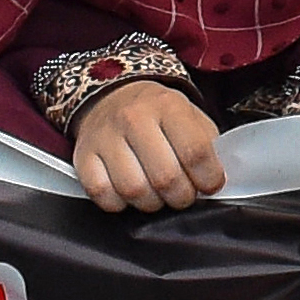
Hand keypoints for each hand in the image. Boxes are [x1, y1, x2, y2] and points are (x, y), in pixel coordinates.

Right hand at [72, 81, 225, 211]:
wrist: (112, 96)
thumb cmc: (158, 113)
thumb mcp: (190, 116)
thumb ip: (207, 145)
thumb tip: (216, 181)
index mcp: (168, 105)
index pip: (195, 151)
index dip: (209, 178)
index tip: (211, 185)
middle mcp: (134, 118)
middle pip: (165, 177)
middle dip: (182, 197)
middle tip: (184, 195)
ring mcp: (105, 137)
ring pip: (134, 190)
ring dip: (152, 203)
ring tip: (159, 196)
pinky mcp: (83, 156)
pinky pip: (103, 195)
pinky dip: (120, 203)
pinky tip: (130, 194)